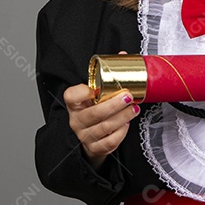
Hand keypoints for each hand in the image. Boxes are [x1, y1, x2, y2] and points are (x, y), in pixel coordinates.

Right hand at [64, 51, 139, 168]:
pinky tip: (126, 124)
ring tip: (134, 109)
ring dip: (122, 117)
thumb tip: (124, 55)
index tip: (92, 88)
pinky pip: (109, 142)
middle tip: (128, 96)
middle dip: (113, 105)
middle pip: (93, 114)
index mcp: (74, 104)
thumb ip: (108, 75)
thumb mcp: (97, 93)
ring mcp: (84, 135)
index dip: (80, 93)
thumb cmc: (96, 109)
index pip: (71, 96)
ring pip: (103, 128)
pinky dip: (120, 133)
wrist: (92, 137)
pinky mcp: (94, 148)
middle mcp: (76, 120)